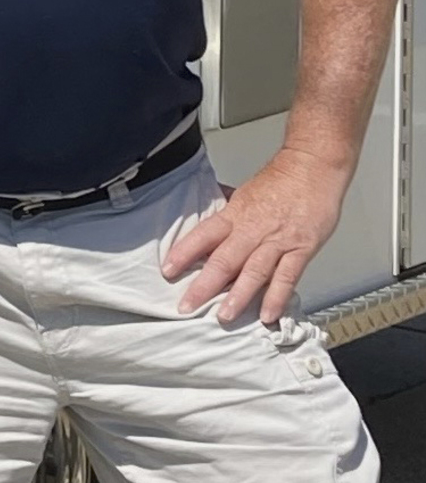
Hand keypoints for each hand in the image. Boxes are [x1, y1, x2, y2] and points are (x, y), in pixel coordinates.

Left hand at [161, 147, 349, 324]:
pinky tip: (267, 315)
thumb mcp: (247, 193)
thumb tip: (211, 227)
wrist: (313, 166)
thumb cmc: (282, 180)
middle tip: (187, 305)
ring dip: (237, 296)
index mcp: (236, 214)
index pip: (204, 235)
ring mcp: (278, 240)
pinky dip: (276, 297)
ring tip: (224, 316)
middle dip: (204, 285)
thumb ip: (231, 215)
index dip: (184, 252)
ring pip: (253, 271)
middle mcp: (253, 229)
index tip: (168, 271)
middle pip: (224, 259)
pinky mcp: (301, 249)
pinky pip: (287, 276)